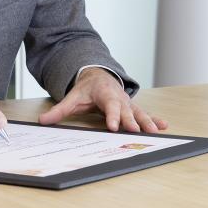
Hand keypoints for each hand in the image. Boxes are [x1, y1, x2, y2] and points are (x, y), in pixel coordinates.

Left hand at [38, 68, 167, 132]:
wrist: (99, 76)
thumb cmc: (87, 88)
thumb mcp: (72, 97)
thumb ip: (59, 110)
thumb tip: (43, 121)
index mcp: (105, 93)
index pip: (109, 106)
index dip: (112, 116)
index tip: (113, 127)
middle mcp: (119, 98)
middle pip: (127, 110)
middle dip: (132, 121)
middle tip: (136, 131)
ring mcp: (127, 102)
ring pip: (139, 112)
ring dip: (147, 122)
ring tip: (155, 131)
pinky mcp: (132, 108)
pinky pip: (144, 114)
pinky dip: (154, 119)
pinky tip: (164, 125)